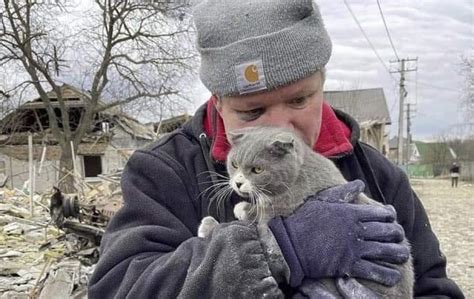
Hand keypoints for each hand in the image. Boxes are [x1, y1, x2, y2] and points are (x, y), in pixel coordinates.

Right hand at [268, 182, 408, 286]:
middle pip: (388, 231)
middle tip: (399, 237)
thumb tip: (360, 183)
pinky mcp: (349, 266)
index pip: (382, 213)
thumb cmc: (304, 220)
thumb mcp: (322, 200)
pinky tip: (393, 275)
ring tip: (402, 255)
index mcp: (351, 212)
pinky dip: (388, 274)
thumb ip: (343, 192)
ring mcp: (354, 248)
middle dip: (398, 234)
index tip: (392, 218)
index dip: (391, 216)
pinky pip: (375, 271)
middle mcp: (357, 230)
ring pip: (387, 251)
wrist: (290, 244)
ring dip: (399, 253)